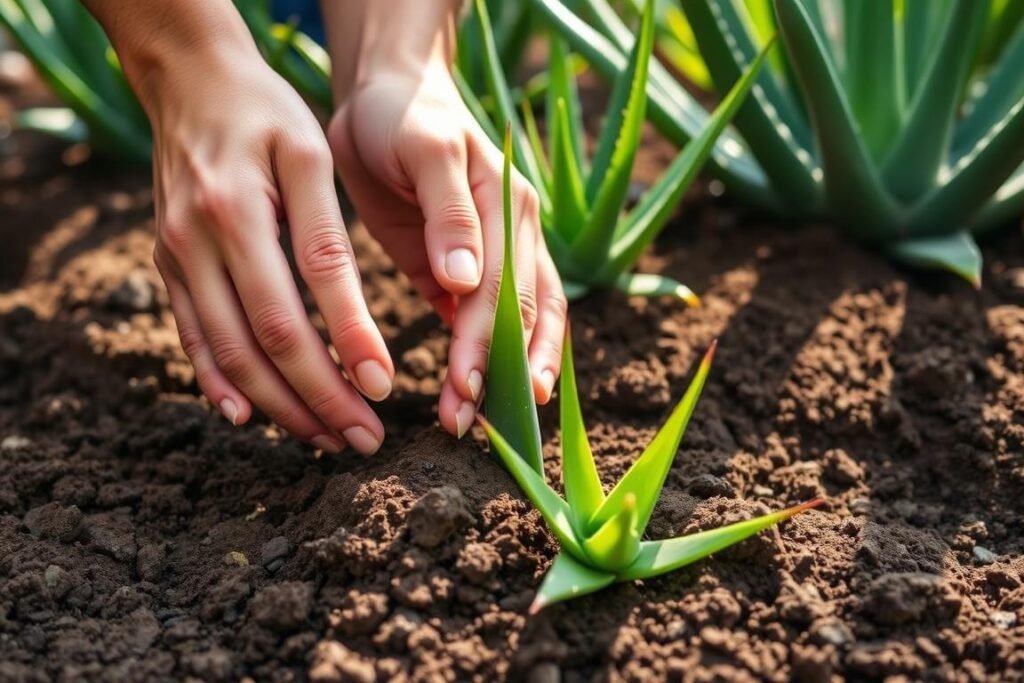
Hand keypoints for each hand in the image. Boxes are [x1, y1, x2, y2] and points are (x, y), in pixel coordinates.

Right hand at [146, 44, 390, 454]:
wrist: (190, 83)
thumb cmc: (267, 115)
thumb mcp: (310, 154)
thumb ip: (328, 233)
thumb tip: (350, 317)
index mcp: (244, 207)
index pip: (305, 294)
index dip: (347, 345)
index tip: (384, 389)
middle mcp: (201, 239)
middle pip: (264, 341)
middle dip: (319, 397)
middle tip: (364, 437)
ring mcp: (176, 257)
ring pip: (230, 353)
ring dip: (279, 405)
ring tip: (327, 438)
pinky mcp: (167, 265)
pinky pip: (192, 337)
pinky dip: (219, 382)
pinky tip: (246, 415)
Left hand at [328, 61, 567, 437]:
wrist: (386, 93)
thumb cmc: (405, 113)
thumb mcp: (426, 147)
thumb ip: (449, 212)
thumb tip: (466, 281)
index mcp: (510, 208)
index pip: (507, 288)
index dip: (489, 340)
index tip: (466, 385)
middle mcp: (514, 237)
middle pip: (523, 317)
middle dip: (498, 372)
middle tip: (465, 422)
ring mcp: (493, 258)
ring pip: (515, 327)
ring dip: (497, 374)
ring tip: (471, 420)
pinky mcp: (459, 272)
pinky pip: (482, 322)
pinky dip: (479, 359)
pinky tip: (467, 392)